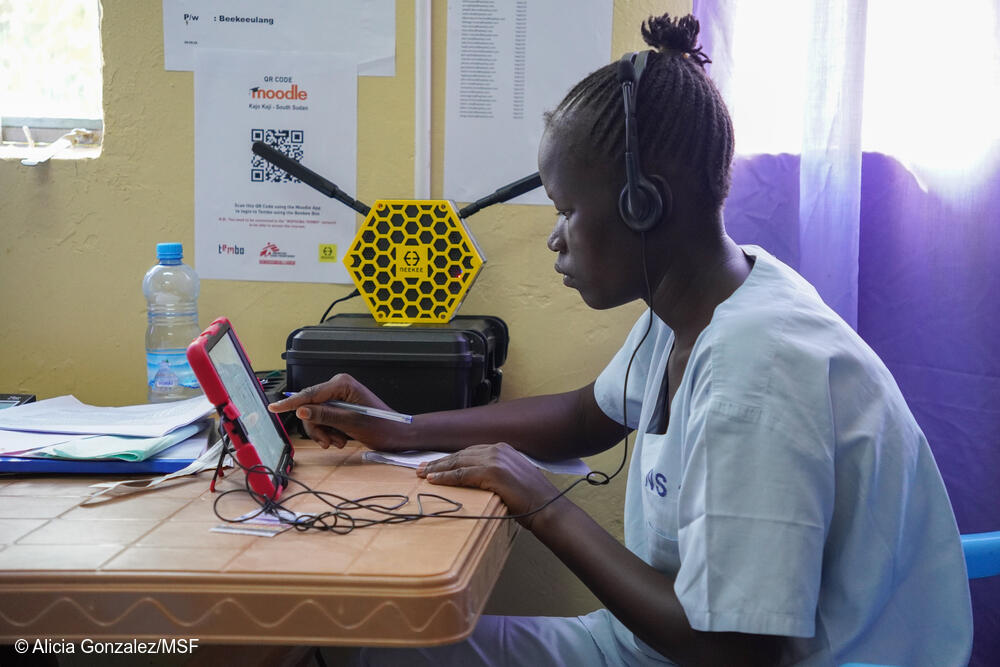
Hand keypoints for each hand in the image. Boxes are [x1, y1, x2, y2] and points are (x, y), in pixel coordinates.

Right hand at [267, 373, 409, 448]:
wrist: (397, 435)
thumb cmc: (381, 426)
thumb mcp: (350, 422)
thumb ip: (325, 415)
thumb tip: (301, 410)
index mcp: (341, 384)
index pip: (309, 393)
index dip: (291, 403)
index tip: (273, 407)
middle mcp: (338, 388)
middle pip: (310, 407)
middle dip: (317, 427)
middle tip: (328, 442)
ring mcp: (339, 398)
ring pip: (315, 417)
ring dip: (324, 433)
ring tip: (339, 441)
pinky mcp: (340, 409)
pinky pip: (324, 421)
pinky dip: (329, 433)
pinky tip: (341, 439)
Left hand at [417, 443, 562, 528]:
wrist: (546, 506)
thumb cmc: (531, 498)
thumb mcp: (512, 477)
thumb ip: (495, 472)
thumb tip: (476, 480)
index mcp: (502, 448)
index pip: (469, 452)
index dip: (450, 459)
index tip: (435, 465)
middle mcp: (497, 449)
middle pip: (460, 455)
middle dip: (439, 462)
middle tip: (421, 468)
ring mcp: (495, 459)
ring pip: (458, 463)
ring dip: (438, 469)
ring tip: (422, 474)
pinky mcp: (492, 472)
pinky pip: (461, 474)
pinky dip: (445, 477)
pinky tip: (433, 480)